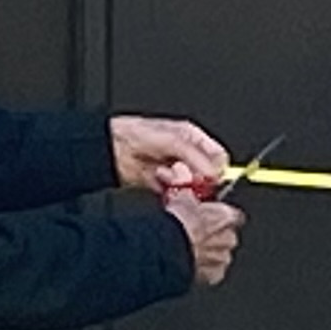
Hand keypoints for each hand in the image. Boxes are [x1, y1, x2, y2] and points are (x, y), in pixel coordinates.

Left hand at [113, 115, 230, 193]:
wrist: (111, 147)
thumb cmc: (139, 133)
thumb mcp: (174, 140)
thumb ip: (197, 157)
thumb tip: (215, 174)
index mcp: (194, 140)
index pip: (218, 159)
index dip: (216, 170)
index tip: (209, 177)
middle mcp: (187, 156)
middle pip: (206, 176)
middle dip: (197, 179)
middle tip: (183, 175)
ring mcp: (175, 172)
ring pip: (191, 188)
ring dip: (180, 185)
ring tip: (164, 174)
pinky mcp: (163, 186)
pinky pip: (176, 196)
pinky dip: (169, 193)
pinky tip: (158, 180)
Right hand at [166, 190, 243, 287]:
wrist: (169, 248)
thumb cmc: (178, 225)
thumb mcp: (181, 200)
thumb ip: (190, 199)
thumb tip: (186, 197)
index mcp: (225, 216)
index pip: (235, 216)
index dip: (222, 217)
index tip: (213, 217)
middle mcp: (229, 237)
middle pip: (229, 237)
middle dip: (216, 237)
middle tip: (199, 236)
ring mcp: (223, 257)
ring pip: (221, 256)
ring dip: (210, 254)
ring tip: (192, 252)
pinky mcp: (215, 274)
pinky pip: (213, 272)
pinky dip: (205, 270)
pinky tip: (191, 264)